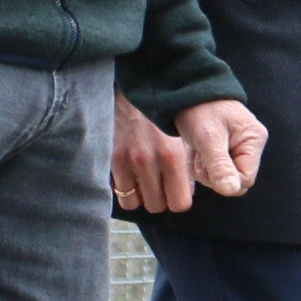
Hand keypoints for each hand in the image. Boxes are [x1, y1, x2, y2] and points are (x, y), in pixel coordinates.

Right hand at [111, 92, 189, 213]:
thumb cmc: (163, 118)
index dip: (180, 199)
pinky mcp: (113, 160)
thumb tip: (187, 192)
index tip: (179, 191)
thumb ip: (185, 166)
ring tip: (148, 183)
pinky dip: (128, 191)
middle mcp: (150, 162)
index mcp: (172, 156)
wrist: (136, 95)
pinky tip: (134, 178)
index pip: (180, 203)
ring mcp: (129, 162)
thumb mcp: (182, 138)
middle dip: (163, 199)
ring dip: (144, 197)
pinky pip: (121, 194)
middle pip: (158, 206)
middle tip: (163, 186)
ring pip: (138, 203)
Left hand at [174, 98, 268, 197]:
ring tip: (197, 149)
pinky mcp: (226, 148)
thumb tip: (232, 190)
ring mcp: (239, 147)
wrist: (185, 89)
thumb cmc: (198, 109)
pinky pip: (217, 168)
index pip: (245, 179)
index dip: (224, 179)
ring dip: (206, 169)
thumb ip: (220, 165)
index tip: (206, 164)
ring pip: (224, 176)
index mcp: (254, 140)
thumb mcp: (208, 138)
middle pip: (235, 179)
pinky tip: (197, 149)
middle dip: (214, 174)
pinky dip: (204, 163)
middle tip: (200, 155)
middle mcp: (251, 145)